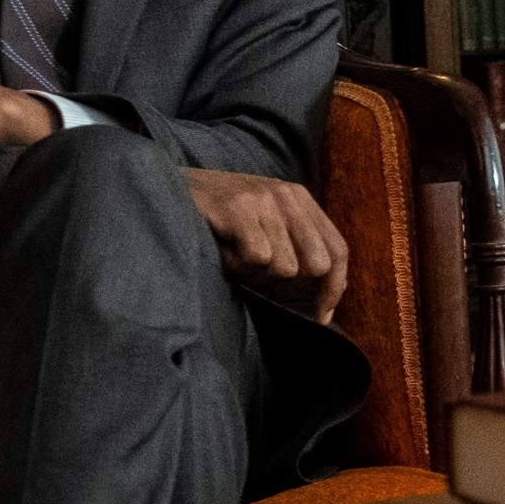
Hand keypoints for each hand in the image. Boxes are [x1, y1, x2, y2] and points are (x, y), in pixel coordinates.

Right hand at [185, 166, 348, 322]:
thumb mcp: (264, 226)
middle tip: (258, 274)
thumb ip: (294, 250)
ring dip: (257, 274)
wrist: (166, 186)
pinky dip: (238, 266)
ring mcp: (264, 200)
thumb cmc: (219, 220)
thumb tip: (325, 304)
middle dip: (291, 283)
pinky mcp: (238, 208)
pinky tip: (223, 251)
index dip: (334, 288)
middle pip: (318, 264)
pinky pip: (257, 259)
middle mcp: (288, 196)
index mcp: (300, 200)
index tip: (321, 317)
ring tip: (235, 255)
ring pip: (285, 267)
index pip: (338, 250)